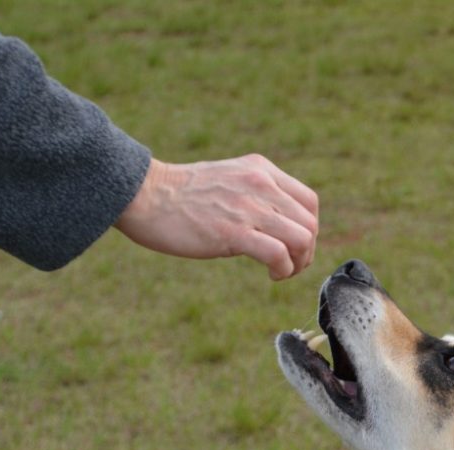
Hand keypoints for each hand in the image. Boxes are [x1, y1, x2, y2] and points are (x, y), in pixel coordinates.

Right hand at [114, 155, 318, 279]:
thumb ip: (255, 193)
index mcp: (261, 169)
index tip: (293, 246)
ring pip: (302, 239)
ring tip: (281, 272)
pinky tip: (271, 275)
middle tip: (288, 265)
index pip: (309, 202)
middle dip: (306, 251)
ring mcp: (249, 207)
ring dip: (298, 264)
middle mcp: (261, 184)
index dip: (308, 230)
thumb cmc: (180, 194)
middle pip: (310, 224)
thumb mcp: (229, 180)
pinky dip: (283, 270)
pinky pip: (279, 254)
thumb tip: (277, 222)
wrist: (143, 195)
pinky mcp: (234, 232)